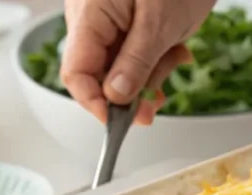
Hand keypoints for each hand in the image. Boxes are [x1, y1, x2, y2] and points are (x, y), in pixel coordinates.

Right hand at [61, 0, 214, 124]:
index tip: (119, 123)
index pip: (77, 75)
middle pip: (96, 73)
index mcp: (89, 14)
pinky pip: (129, 49)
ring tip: (175, 58)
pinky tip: (173, 50)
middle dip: (128, 91)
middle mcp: (90, 16)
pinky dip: (152, 58)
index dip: (95, 104)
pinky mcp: (123, 17)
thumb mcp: (162, 22)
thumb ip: (136, 63)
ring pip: (116, 65)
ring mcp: (106, 16)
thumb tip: (115, 100)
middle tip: (156, 103)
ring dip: (148, 73)